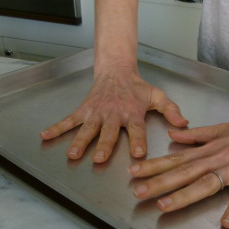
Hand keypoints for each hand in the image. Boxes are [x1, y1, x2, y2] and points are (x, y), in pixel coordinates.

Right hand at [40, 68, 187, 161]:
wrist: (116, 70)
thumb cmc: (137, 88)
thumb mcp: (157, 96)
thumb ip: (171, 110)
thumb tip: (184, 123)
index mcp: (132, 113)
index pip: (136, 129)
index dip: (138, 141)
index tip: (138, 153)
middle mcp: (113, 114)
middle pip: (109, 132)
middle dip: (104, 146)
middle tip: (98, 158)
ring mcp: (97, 113)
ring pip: (88, 129)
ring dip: (80, 141)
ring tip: (73, 154)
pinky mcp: (84, 110)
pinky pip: (69, 120)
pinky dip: (57, 128)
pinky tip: (45, 136)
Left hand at [129, 113, 228, 227]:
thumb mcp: (220, 129)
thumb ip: (196, 135)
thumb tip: (174, 135)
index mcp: (208, 150)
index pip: (176, 158)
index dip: (153, 165)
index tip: (133, 171)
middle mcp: (216, 159)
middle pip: (184, 172)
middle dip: (159, 182)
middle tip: (138, 192)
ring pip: (205, 183)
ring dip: (184, 194)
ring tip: (164, 205)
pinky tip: (226, 223)